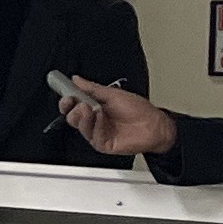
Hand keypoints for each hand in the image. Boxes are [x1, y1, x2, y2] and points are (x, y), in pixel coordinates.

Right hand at [58, 75, 176, 158]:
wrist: (155, 126)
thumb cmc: (140, 111)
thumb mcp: (113, 94)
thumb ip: (92, 88)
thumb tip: (76, 80)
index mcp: (95, 107)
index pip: (73, 105)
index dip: (67, 101)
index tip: (67, 95)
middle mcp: (94, 121)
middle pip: (72, 117)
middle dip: (72, 109)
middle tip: (79, 103)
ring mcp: (98, 132)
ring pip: (79, 126)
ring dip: (84, 116)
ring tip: (92, 109)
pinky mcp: (102, 143)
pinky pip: (91, 135)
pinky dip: (95, 125)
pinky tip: (101, 118)